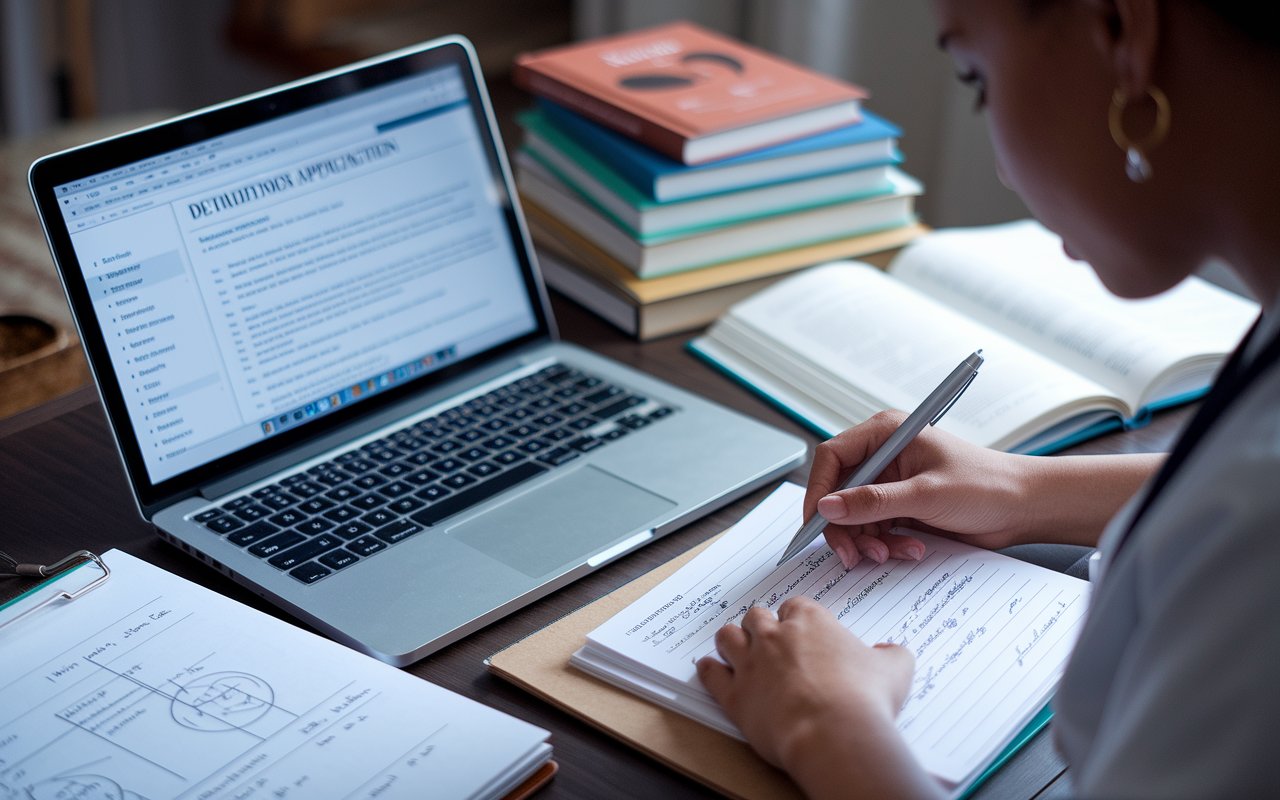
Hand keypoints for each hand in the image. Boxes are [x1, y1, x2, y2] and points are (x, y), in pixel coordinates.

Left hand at [696, 598, 939, 799]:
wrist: (834, 733)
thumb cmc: (864, 700)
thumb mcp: (894, 670)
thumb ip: (892, 655)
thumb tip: (892, 652)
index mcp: (811, 621)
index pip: (795, 605)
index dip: (796, 617)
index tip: (800, 627)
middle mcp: (775, 636)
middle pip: (756, 617)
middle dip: (761, 626)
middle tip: (768, 639)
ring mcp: (751, 664)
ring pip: (728, 638)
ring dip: (732, 642)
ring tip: (736, 649)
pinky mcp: (735, 696)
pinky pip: (711, 675)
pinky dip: (709, 671)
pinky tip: (710, 669)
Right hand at [806, 411, 1163, 567]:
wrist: (1024, 507)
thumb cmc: (987, 485)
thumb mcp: (925, 494)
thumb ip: (873, 502)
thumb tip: (828, 507)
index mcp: (886, 433)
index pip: (832, 457)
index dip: (819, 490)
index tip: (818, 522)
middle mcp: (884, 455)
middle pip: (838, 492)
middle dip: (844, 526)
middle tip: (853, 554)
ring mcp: (891, 482)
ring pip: (853, 516)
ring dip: (867, 540)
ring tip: (891, 553)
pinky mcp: (901, 506)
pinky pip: (874, 529)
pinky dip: (884, 544)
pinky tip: (908, 549)